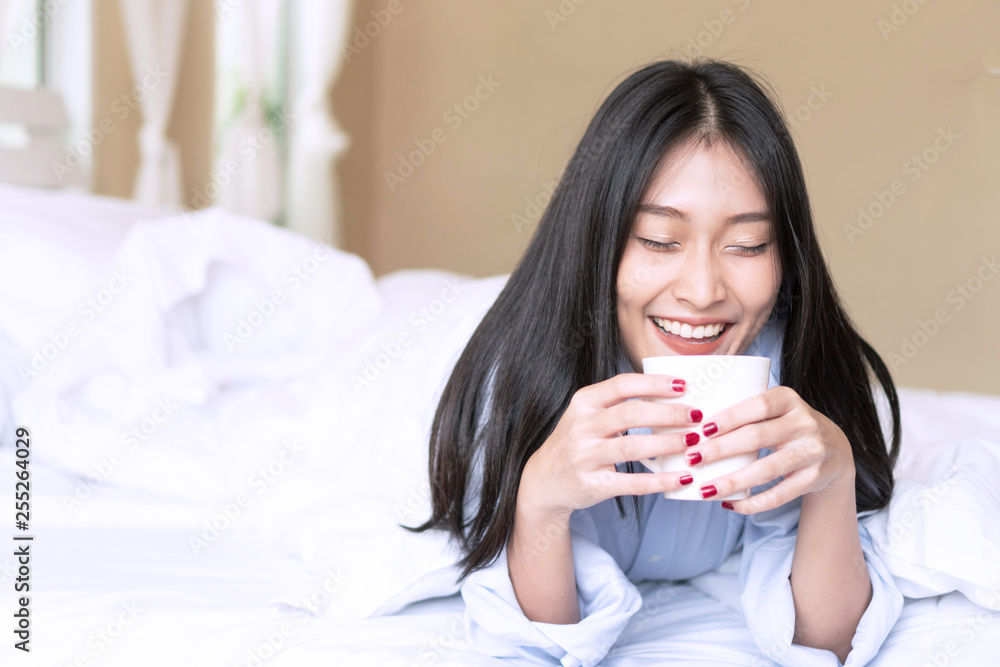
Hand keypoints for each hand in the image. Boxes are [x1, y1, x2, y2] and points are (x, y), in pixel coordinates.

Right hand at [517, 373, 704, 520]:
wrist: (543, 481)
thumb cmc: (576, 442)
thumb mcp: (587, 414)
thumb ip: (619, 403)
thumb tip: (671, 394)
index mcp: (583, 403)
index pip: (622, 385)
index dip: (654, 384)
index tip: (683, 386)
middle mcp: (581, 428)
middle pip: (630, 414)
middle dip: (668, 413)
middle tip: (697, 416)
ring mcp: (585, 457)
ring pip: (632, 447)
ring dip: (667, 443)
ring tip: (694, 442)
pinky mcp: (592, 485)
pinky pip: (632, 483)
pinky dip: (660, 481)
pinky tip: (682, 478)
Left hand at [685, 386, 855, 513]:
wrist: (835, 449)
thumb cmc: (788, 425)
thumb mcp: (776, 409)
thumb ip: (746, 411)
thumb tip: (695, 424)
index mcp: (789, 399)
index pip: (758, 405)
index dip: (730, 417)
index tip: (701, 429)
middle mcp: (804, 423)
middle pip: (757, 437)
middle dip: (721, 449)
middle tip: (692, 459)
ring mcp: (812, 451)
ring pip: (766, 470)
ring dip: (732, 482)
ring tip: (704, 490)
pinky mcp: (814, 478)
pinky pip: (779, 494)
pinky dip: (752, 502)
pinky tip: (730, 504)